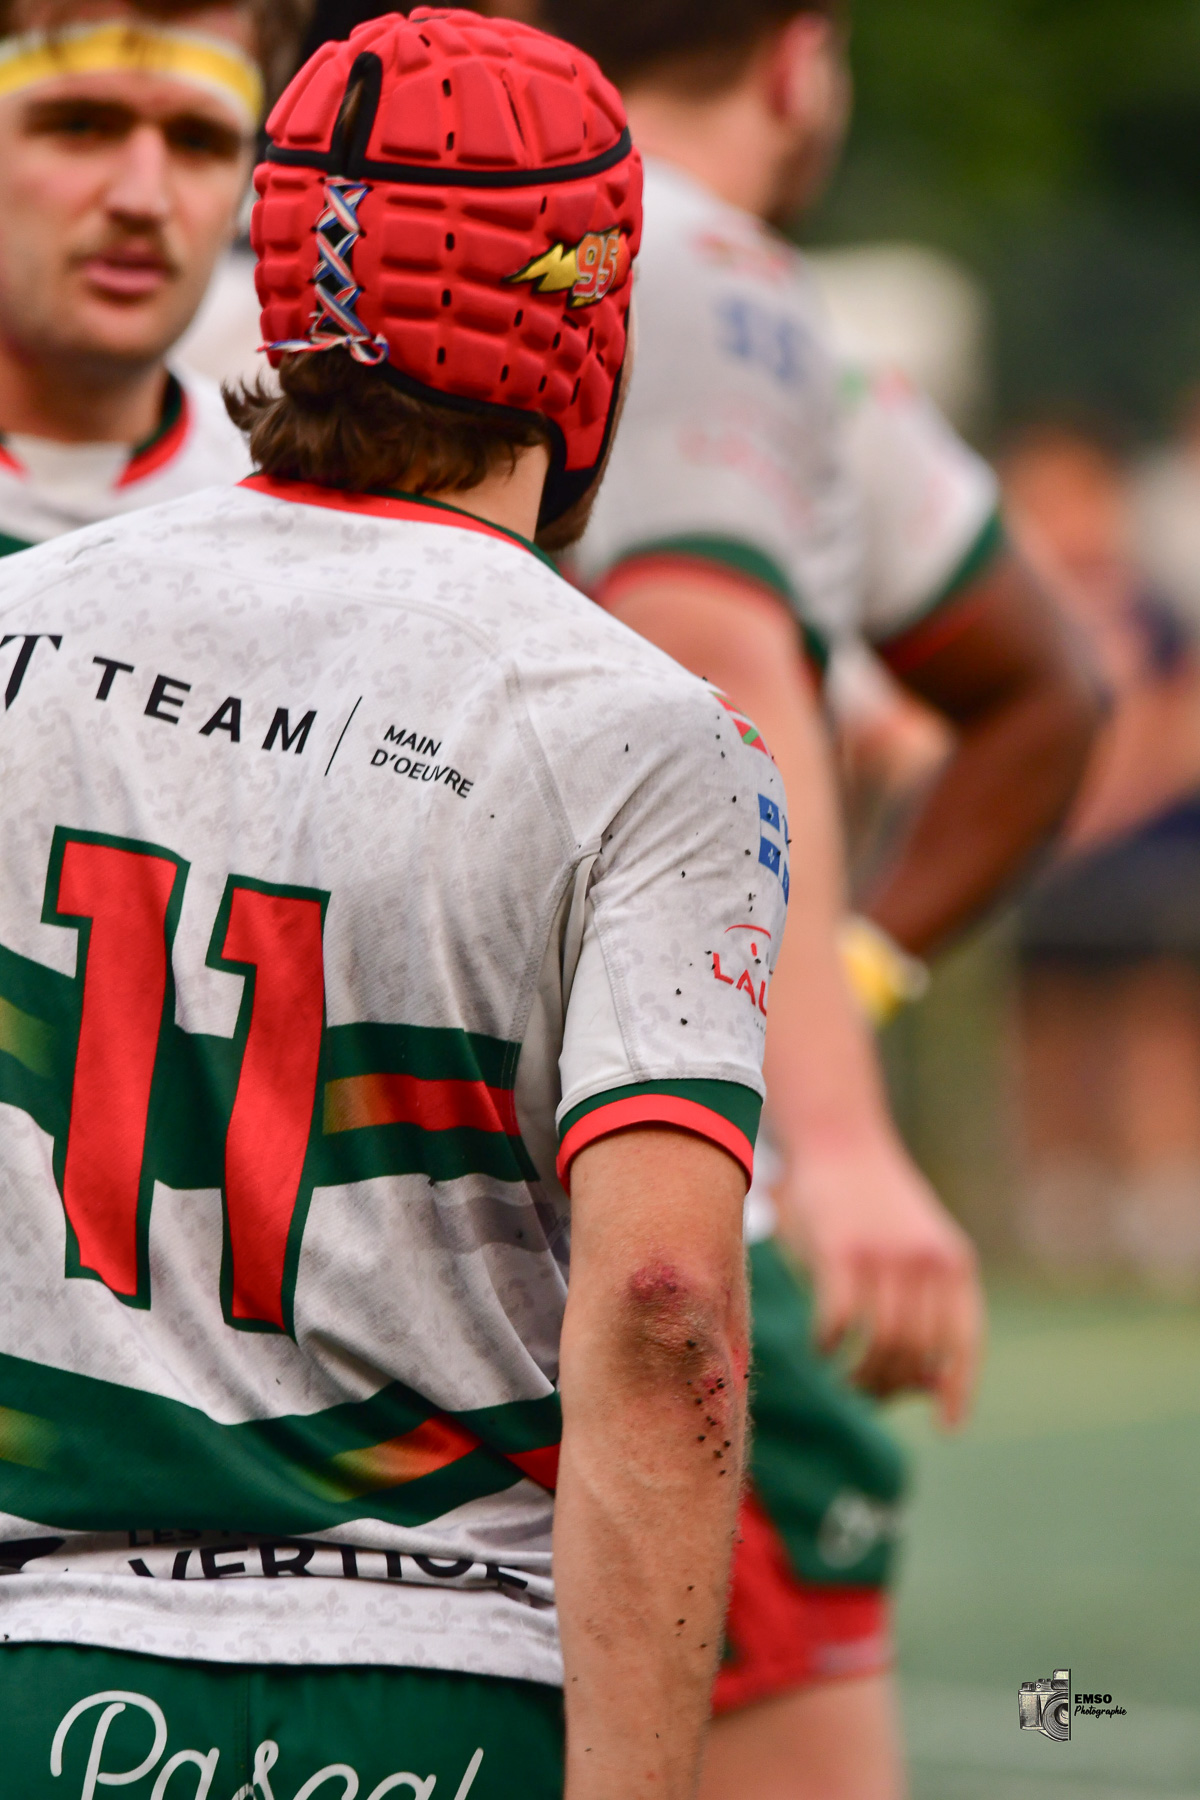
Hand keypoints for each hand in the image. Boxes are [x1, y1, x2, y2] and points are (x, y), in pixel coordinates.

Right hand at [772, 1130, 983, 1428]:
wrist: (840, 1138)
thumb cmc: (875, 1204)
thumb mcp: (919, 1247)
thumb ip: (929, 1306)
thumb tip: (928, 1386)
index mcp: (954, 1263)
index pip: (964, 1341)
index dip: (959, 1389)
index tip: (948, 1427)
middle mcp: (926, 1262)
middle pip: (916, 1353)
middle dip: (892, 1385)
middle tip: (867, 1391)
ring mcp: (884, 1257)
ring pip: (879, 1345)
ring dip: (860, 1374)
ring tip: (845, 1377)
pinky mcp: (840, 1252)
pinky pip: (838, 1322)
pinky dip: (828, 1346)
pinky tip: (822, 1347)